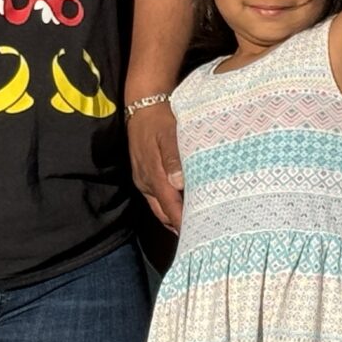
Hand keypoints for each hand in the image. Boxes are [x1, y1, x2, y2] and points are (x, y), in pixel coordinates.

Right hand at [128, 98, 184, 231]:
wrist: (142, 106)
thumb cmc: (160, 119)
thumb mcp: (169, 133)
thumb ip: (174, 157)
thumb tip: (178, 183)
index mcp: (153, 175)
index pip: (169, 207)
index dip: (182, 222)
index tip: (196, 234)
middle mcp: (146, 182)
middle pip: (163, 212)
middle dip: (178, 225)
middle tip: (199, 234)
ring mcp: (143, 180)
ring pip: (159, 207)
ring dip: (173, 217)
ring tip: (192, 226)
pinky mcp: (144, 176)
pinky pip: (157, 198)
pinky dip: (169, 206)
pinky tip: (182, 207)